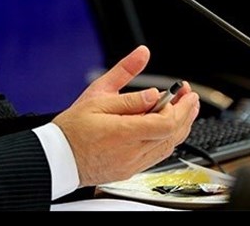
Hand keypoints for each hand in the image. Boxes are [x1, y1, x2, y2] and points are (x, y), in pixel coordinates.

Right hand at [52, 45, 199, 186]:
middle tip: (191, 98)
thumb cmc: (73, 128)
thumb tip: (150, 79)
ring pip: (168, 147)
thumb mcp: (97, 96)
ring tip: (185, 110)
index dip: (180, 107)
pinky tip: (168, 128)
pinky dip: (168, 140)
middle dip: (187, 114)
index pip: (166, 122)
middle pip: (173, 135)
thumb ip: (126, 85)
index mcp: (124, 132)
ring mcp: (132, 164)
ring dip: (181, 127)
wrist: (58, 158)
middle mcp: (132, 152)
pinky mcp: (130, 170)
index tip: (184, 92)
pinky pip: (157, 156)